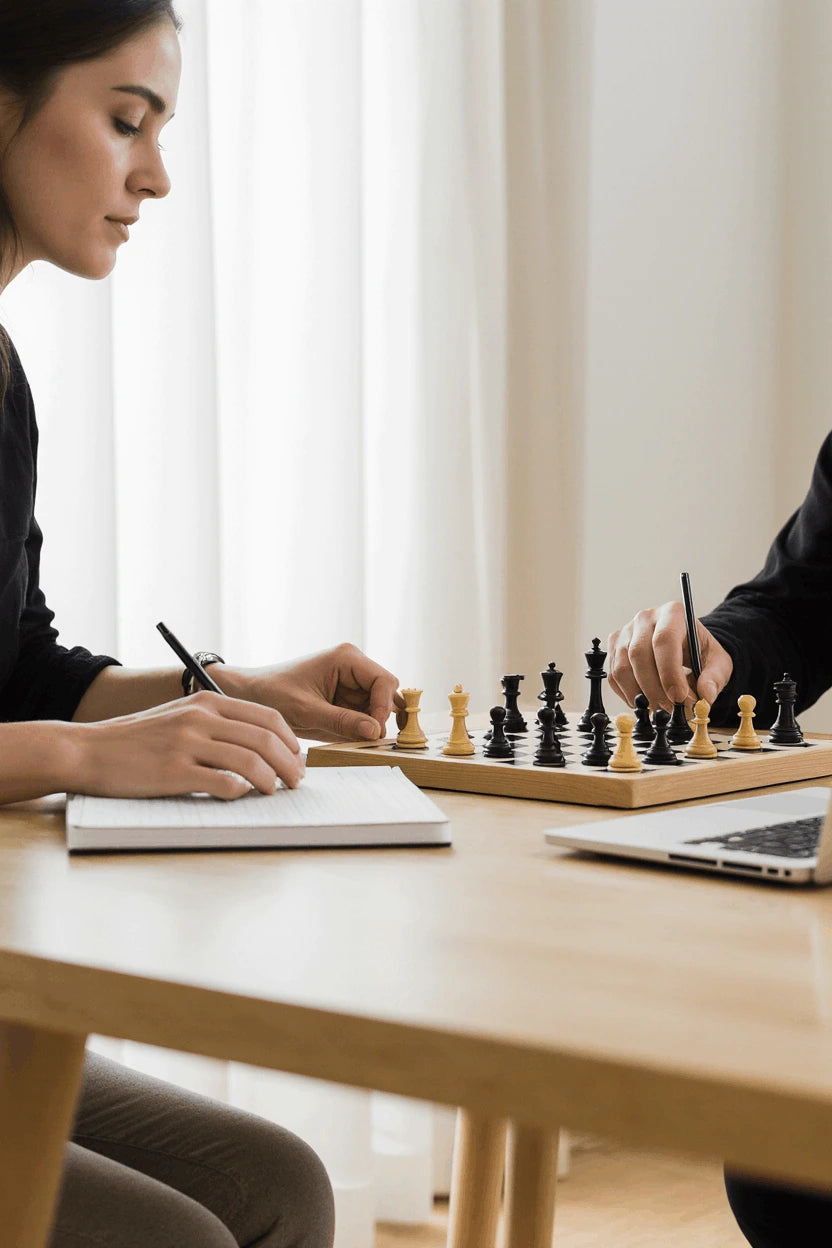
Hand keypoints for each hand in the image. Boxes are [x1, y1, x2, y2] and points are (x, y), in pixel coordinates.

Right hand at [71, 690, 303, 798]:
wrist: (88, 750)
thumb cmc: (136, 739)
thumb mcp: (179, 716)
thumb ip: (215, 724)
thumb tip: (258, 746)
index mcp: (205, 702)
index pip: (266, 717)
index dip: (290, 741)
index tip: (297, 759)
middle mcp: (200, 718)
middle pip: (264, 739)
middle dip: (290, 764)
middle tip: (297, 782)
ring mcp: (186, 744)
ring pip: (250, 761)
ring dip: (272, 780)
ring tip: (276, 792)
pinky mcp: (174, 772)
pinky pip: (222, 783)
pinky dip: (240, 792)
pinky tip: (242, 796)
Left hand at [244, 642, 404, 741]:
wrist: (251, 695)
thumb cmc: (273, 694)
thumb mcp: (307, 712)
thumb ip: (343, 722)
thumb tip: (375, 731)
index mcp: (346, 658)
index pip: (384, 681)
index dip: (384, 708)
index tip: (373, 732)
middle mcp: (354, 666)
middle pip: (386, 694)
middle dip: (379, 717)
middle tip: (366, 740)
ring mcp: (351, 682)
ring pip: (378, 707)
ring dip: (370, 725)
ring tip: (352, 740)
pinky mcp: (346, 698)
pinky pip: (365, 715)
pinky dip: (361, 729)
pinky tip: (346, 738)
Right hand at [607, 601, 732, 710]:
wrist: (686, 647)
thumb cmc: (700, 652)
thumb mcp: (718, 663)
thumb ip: (714, 678)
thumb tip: (705, 697)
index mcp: (673, 614)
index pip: (664, 640)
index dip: (669, 672)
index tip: (679, 698)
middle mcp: (645, 618)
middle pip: (638, 654)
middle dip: (653, 688)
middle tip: (669, 708)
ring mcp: (626, 632)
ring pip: (622, 668)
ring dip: (639, 695)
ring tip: (659, 708)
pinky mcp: (614, 648)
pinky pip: (613, 676)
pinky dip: (627, 695)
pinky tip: (645, 701)